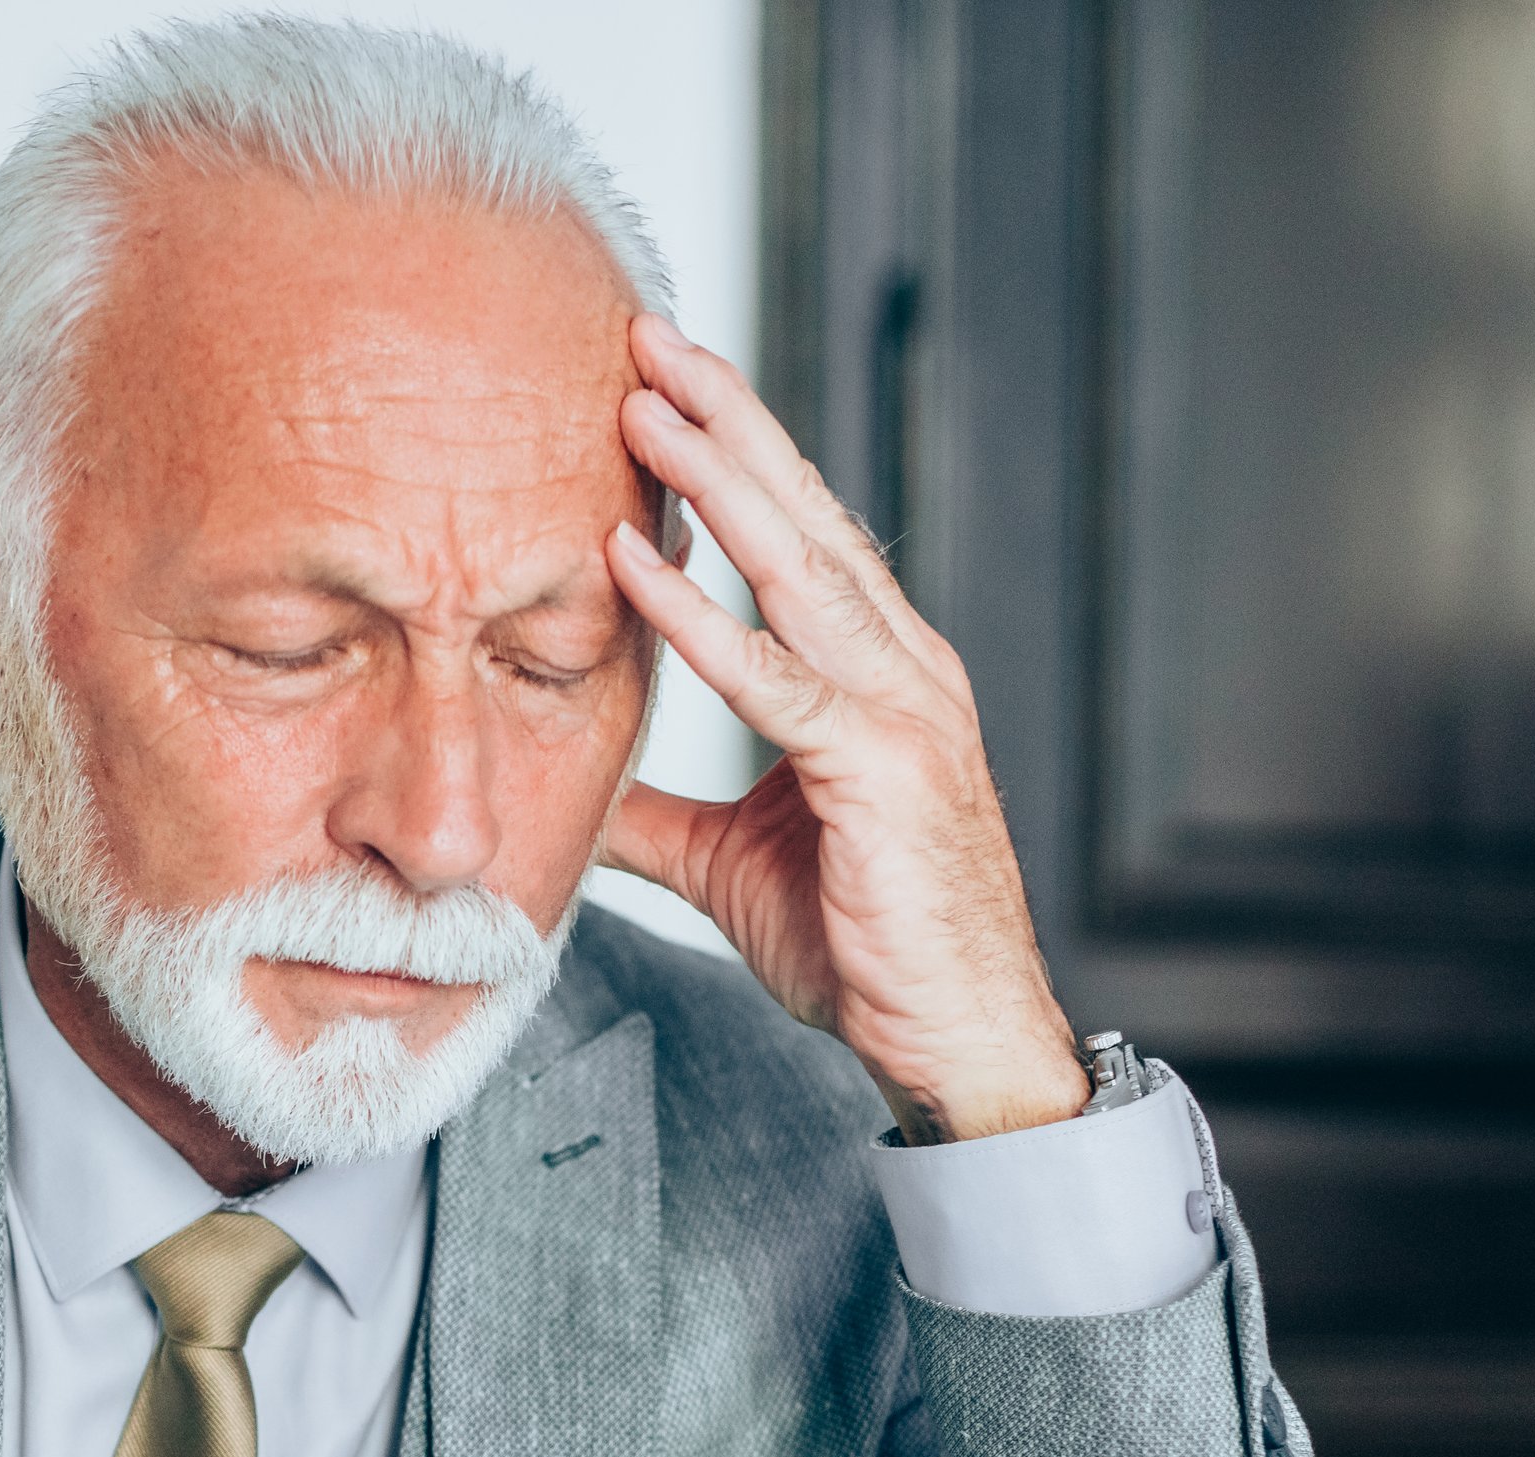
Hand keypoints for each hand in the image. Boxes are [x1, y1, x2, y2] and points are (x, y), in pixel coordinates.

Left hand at [600, 312, 1089, 1143]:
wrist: (956, 1042)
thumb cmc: (868, 951)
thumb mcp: (735, 864)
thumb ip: (660, 816)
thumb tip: (579, 792)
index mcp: (881, 675)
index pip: (805, 535)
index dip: (738, 454)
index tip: (666, 383)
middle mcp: (904, 670)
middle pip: (806, 515)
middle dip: (728, 419)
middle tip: (649, 335)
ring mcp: (903, 713)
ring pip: (796, 568)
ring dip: (714, 478)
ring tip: (638, 403)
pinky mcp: (880, 773)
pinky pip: (773, 680)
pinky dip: (697, 615)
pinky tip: (632, 557)